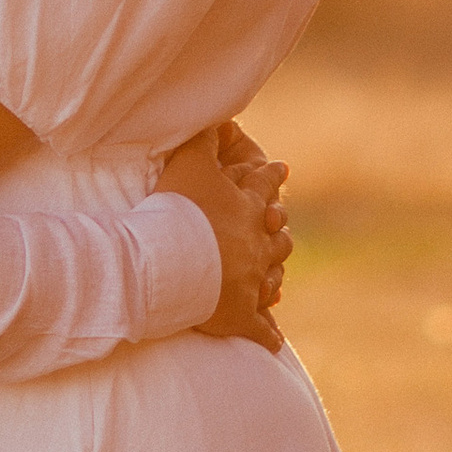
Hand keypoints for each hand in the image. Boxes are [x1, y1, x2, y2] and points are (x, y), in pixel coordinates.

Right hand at [160, 127, 289, 350]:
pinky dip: (267, 335)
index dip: (272, 178)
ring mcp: (251, 283)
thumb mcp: (188, 163)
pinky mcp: (241, 317)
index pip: (265, 187)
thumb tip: (214, 110)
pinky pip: (260, 329)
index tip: (282, 170)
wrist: (168, 264)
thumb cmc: (177, 212)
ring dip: (274, 277)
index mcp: (246, 209)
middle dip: (278, 229)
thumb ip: (201, 136)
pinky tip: (274, 341)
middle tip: (279, 225)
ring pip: (272, 278)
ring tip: (275, 278)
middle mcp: (256, 245)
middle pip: (277, 236)